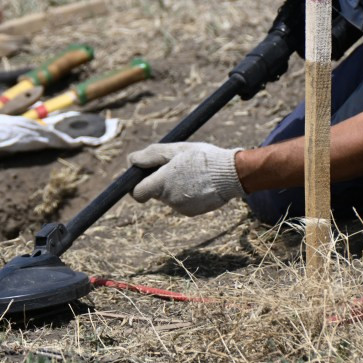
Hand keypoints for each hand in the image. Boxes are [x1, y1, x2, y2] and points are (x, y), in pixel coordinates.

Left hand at [129, 142, 245, 216]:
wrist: (232, 174)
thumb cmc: (203, 158)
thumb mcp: (176, 149)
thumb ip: (151, 155)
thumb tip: (131, 160)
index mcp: (161, 184)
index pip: (137, 193)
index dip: (136, 184)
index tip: (142, 175)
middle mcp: (168, 200)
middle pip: (154, 192)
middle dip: (158, 180)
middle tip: (175, 165)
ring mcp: (180, 208)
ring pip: (168, 197)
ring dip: (174, 186)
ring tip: (192, 172)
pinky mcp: (192, 212)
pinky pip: (181, 202)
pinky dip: (185, 193)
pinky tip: (199, 182)